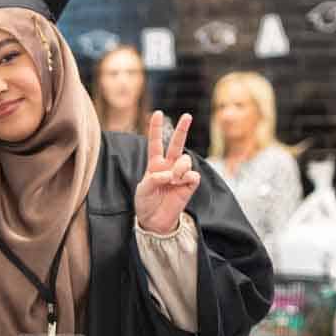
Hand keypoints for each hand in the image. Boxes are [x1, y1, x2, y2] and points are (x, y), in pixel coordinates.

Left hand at [134, 112, 200, 235]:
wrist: (155, 221)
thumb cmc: (146, 203)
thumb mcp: (143, 190)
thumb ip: (154, 178)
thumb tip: (170, 174)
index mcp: (155, 165)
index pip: (155, 143)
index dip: (156, 129)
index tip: (158, 113)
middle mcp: (169, 166)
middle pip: (177, 144)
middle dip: (182, 129)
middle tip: (187, 116)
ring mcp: (180, 175)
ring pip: (185, 159)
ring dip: (179, 167)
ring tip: (173, 179)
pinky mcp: (189, 185)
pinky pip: (193, 175)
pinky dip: (186, 177)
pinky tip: (180, 183)